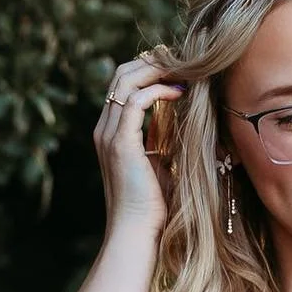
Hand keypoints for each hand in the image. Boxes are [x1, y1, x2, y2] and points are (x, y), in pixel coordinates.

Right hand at [92, 50, 185, 237]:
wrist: (136, 232)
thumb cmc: (152, 207)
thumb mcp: (159, 166)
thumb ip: (163, 143)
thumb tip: (187, 127)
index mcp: (111, 133)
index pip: (123, 85)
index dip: (148, 70)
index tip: (178, 67)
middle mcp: (104, 129)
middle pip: (121, 75)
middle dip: (152, 62)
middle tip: (181, 59)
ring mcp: (109, 135)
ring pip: (126, 82)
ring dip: (156, 70)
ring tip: (183, 69)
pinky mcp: (120, 144)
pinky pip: (135, 102)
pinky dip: (158, 90)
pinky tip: (179, 92)